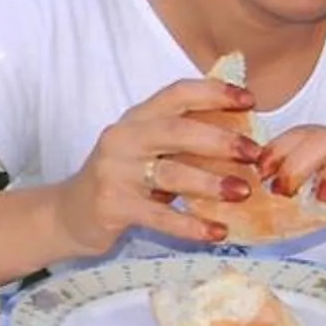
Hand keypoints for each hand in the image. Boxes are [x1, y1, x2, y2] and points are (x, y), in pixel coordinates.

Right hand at [47, 79, 260, 256]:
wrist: (70, 214)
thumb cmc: (123, 179)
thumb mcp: (148, 149)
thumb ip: (184, 139)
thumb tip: (244, 136)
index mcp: (137, 118)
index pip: (177, 93)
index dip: (214, 92)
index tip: (250, 100)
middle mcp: (124, 138)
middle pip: (177, 131)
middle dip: (220, 140)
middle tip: (255, 153)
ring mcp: (116, 172)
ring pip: (170, 173)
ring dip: (211, 183)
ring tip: (244, 192)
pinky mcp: (113, 206)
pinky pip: (159, 216)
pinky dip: (191, 225)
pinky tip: (217, 232)